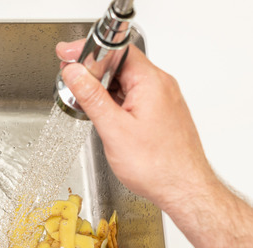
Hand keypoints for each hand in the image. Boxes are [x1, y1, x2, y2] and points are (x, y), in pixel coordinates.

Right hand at [56, 40, 216, 211]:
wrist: (184, 190)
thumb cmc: (158, 166)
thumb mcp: (114, 129)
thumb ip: (92, 97)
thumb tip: (75, 73)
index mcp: (151, 82)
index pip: (117, 51)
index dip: (89, 51)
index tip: (68, 56)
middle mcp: (161, 86)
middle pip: (121, 65)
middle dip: (94, 73)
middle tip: (72, 84)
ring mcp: (163, 100)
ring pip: (127, 82)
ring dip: (104, 90)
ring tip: (88, 106)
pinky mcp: (162, 114)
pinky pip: (135, 97)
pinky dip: (117, 102)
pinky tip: (107, 118)